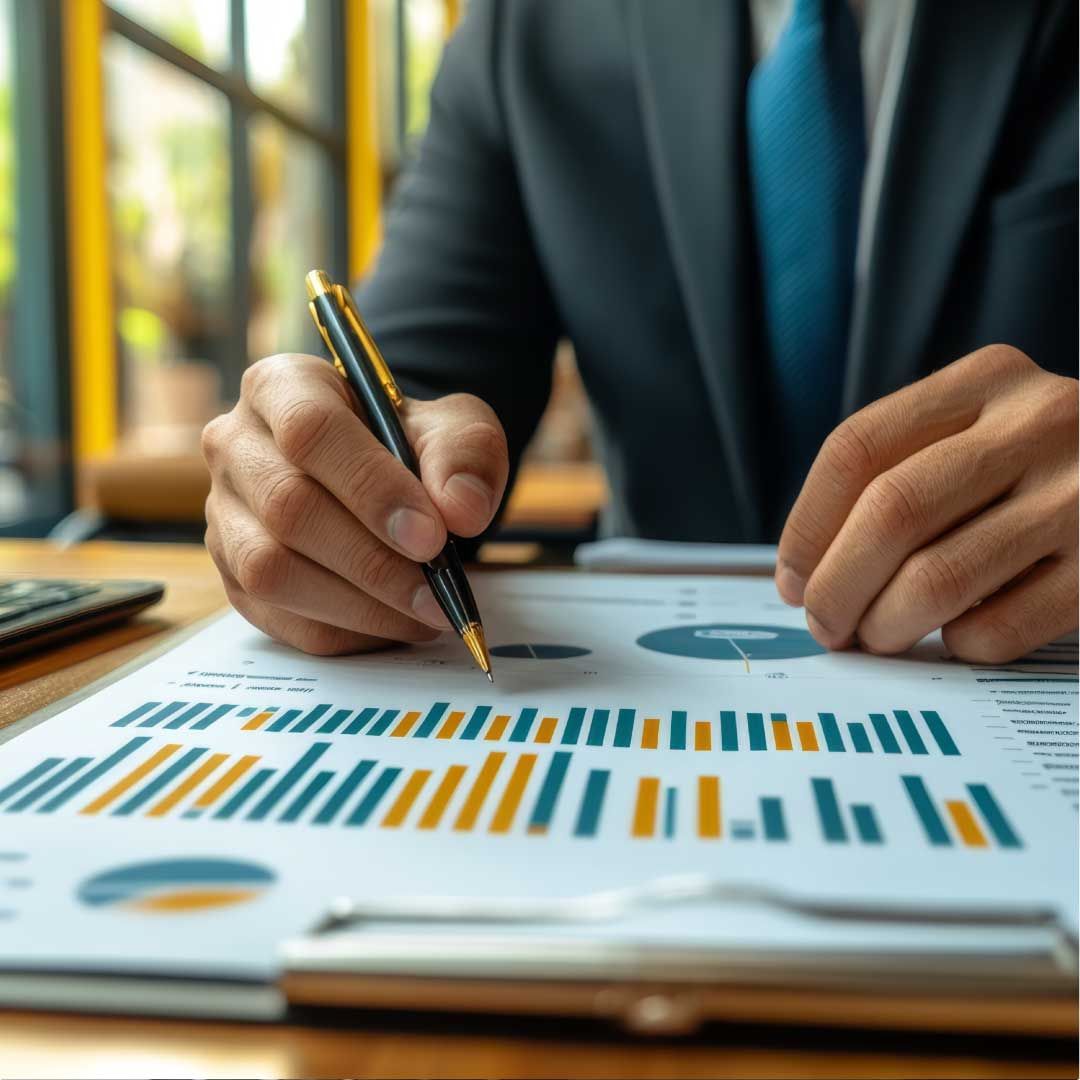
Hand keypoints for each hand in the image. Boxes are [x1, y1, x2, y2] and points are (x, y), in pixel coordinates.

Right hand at [202, 354, 508, 653]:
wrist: (387, 473)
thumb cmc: (411, 443)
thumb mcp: (454, 426)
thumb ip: (465, 455)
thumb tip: (462, 510)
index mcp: (282, 385)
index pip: (309, 430)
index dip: (371, 487)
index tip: (432, 535)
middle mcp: (235, 445)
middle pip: (287, 507)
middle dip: (372, 559)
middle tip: (438, 591)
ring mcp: (225, 514)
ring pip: (271, 570)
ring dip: (358, 604)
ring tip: (426, 612)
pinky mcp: (233, 574)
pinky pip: (278, 617)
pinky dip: (344, 631)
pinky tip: (394, 624)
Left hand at [776, 345, 1077, 662]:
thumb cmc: (1045, 467)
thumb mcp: (984, 432)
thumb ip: (903, 473)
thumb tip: (805, 575)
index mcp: (988, 379)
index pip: (856, 448)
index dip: (807, 526)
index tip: (792, 578)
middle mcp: (1039, 423)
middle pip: (890, 513)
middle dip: (836, 586)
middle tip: (824, 625)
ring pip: (938, 577)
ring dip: (885, 624)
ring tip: (875, 638)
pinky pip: (1001, 627)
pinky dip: (958, 644)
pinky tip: (956, 636)